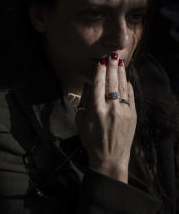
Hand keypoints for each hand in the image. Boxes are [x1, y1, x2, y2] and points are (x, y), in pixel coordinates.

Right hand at [76, 54, 135, 182]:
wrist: (110, 156)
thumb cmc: (91, 140)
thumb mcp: (81, 121)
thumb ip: (84, 102)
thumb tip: (88, 85)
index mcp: (96, 110)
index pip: (98, 85)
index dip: (99, 72)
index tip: (100, 62)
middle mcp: (111, 108)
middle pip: (112, 83)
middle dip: (112, 68)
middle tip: (112, 56)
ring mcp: (123, 111)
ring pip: (123, 87)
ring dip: (121, 73)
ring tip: (119, 62)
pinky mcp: (132, 115)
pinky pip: (130, 96)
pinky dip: (128, 85)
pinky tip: (125, 78)